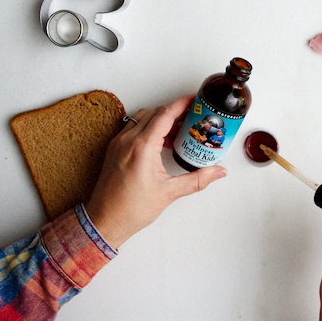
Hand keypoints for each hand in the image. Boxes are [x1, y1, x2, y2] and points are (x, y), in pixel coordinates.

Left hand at [85, 94, 226, 248]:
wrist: (104, 221)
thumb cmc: (130, 209)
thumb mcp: (169, 193)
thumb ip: (197, 179)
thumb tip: (217, 172)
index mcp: (142, 147)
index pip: (165, 114)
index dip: (182, 104)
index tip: (194, 100)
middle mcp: (128, 140)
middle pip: (155, 113)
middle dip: (175, 112)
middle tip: (192, 117)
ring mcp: (118, 143)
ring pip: (142, 118)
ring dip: (160, 119)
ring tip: (177, 131)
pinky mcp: (114, 149)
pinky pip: (132, 128)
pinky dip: (147, 127)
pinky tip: (159, 142)